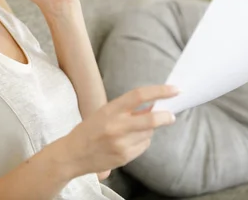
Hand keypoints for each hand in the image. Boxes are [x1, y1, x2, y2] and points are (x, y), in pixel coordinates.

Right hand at [62, 85, 178, 176]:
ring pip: (149, 134)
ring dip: (149, 130)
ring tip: (133, 131)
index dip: (160, 92)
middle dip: (165, 116)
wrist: (72, 154)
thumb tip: (152, 105)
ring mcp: (121, 143)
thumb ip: (126, 109)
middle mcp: (117, 126)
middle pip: (151, 119)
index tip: (174, 90)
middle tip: (171, 115)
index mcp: (110, 109)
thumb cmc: (89, 130)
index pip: (139, 96)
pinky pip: (143, 146)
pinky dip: (142, 142)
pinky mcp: (124, 157)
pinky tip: (128, 142)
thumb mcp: (104, 113)